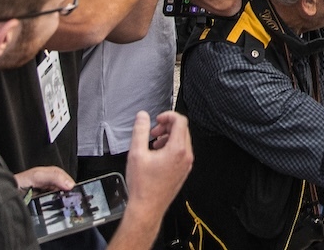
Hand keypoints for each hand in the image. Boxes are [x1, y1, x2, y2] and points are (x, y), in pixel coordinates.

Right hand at [123, 111, 192, 230]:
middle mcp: (186, 156)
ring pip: (182, 140)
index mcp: (177, 150)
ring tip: (154, 143)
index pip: (180, 121)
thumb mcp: (136, 153)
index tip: (157, 119)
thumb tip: (142, 116)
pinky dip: (171, 147)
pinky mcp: (183, 171)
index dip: (168, 115)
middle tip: (153, 132)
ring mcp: (186, 165)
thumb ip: (140, 131)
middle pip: (182, 129)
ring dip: (169, 137)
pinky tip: (158, 155)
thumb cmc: (143, 186)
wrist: (147, 208)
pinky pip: (182, 152)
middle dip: (167, 126)